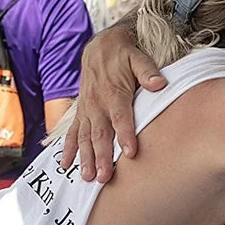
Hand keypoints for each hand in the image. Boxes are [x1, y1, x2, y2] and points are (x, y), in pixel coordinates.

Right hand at [58, 26, 167, 182]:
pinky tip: (65, 165)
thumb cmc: (123, 55)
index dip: (125, 135)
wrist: (100, 47)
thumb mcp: (137, 57)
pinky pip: (71, 132)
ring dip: (84, 158)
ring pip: (84, 137)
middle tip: (104, 177)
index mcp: (113, 92)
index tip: (130, 153)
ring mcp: (86, 110)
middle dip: (101, 156)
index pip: (120, 117)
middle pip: (100, 133)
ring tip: (86, 177)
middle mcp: (97, 104)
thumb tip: (159, 83)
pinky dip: (67, 149)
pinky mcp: (81, 113)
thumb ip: (147, 71)